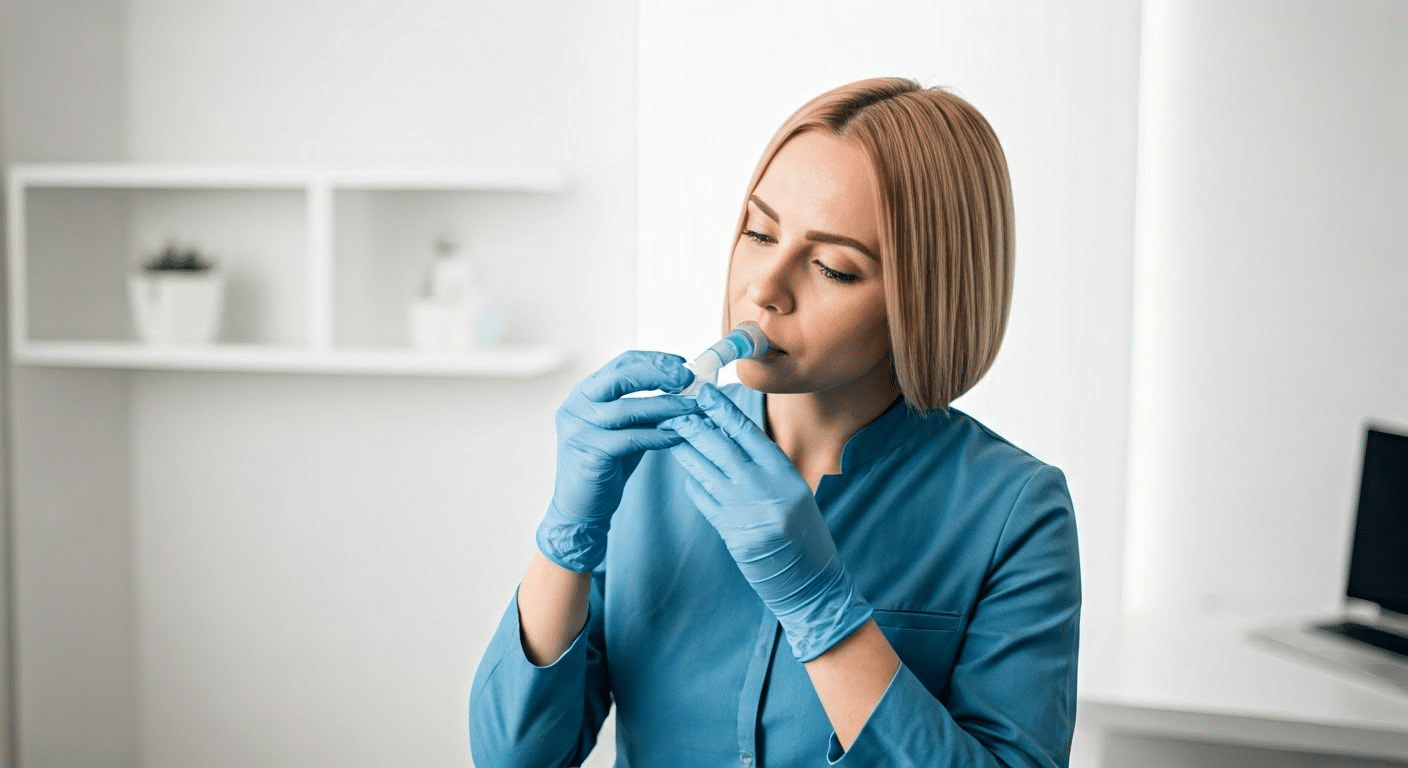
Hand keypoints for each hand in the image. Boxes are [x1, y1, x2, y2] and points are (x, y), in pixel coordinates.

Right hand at [537, 351, 697, 572]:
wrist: (581, 507)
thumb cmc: (607, 465)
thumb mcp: (626, 428)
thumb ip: (646, 409)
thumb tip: (686, 390)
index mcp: (585, 392)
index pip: (622, 363)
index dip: (655, 360)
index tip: (684, 364)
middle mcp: (576, 404)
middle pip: (621, 376)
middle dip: (659, 373)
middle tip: (688, 378)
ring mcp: (578, 427)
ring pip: (628, 408)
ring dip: (666, 406)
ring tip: (693, 408)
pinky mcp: (588, 452)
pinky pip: (631, 439)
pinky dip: (658, 436)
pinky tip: (678, 436)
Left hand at [662, 384, 872, 660]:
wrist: (811, 583)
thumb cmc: (806, 534)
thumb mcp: (795, 491)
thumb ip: (767, 467)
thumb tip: (732, 437)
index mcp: (783, 473)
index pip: (746, 431)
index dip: (722, 409)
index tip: (704, 393)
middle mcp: (763, 488)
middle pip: (720, 446)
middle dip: (693, 425)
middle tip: (674, 410)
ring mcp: (744, 511)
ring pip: (704, 470)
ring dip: (685, 450)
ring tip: (671, 434)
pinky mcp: (730, 532)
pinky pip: (703, 499)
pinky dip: (693, 483)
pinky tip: (687, 472)